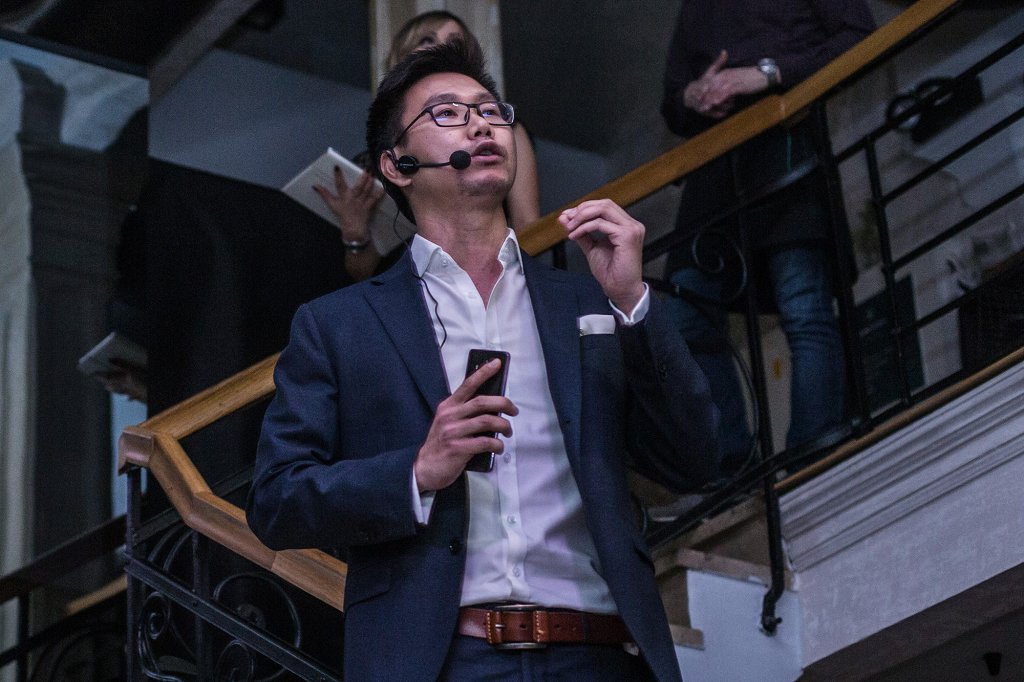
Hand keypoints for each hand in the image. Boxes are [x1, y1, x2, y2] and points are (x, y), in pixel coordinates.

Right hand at [313, 168, 383, 243]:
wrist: (353, 230)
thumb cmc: (342, 216)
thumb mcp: (332, 205)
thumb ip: (324, 194)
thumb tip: (315, 185)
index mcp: (343, 197)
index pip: (339, 185)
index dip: (337, 176)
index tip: (336, 167)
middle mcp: (352, 199)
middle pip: (358, 187)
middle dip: (362, 178)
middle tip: (366, 169)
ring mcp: (361, 203)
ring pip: (366, 191)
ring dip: (370, 182)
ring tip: (373, 174)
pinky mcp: (368, 207)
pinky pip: (374, 199)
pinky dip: (379, 194)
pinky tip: (383, 187)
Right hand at [414, 359, 517, 491]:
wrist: (424, 468)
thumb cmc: (441, 444)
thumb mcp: (447, 422)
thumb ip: (464, 412)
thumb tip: (492, 407)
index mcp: (448, 406)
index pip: (468, 385)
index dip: (483, 372)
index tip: (497, 363)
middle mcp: (450, 416)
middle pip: (482, 402)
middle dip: (503, 403)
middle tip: (513, 410)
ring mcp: (453, 432)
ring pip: (486, 421)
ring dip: (503, 425)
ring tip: (508, 431)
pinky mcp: (458, 448)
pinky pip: (485, 442)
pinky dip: (497, 444)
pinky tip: (499, 447)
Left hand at [559, 199, 645, 312]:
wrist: (620, 289)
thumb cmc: (610, 272)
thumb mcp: (592, 247)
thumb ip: (580, 232)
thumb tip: (565, 218)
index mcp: (625, 225)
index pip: (604, 206)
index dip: (584, 208)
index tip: (567, 216)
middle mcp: (631, 224)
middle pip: (605, 203)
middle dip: (582, 209)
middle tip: (567, 219)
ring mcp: (631, 229)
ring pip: (603, 209)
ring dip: (582, 216)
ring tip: (570, 228)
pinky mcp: (627, 236)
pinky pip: (600, 224)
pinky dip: (584, 228)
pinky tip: (575, 236)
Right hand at [683, 50, 727, 113]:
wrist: (689, 95)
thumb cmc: (702, 82)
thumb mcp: (709, 72)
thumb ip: (718, 63)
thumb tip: (725, 51)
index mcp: (701, 84)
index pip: (702, 86)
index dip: (705, 87)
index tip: (709, 87)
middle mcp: (700, 95)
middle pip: (705, 98)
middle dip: (712, 99)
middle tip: (720, 101)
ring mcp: (700, 104)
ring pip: (708, 106)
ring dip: (716, 108)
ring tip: (727, 107)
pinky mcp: (702, 111)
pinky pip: (709, 113)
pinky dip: (716, 114)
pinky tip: (725, 113)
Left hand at [700, 66, 771, 116]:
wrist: (764, 75)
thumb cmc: (752, 78)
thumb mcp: (737, 80)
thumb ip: (728, 84)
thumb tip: (724, 92)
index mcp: (725, 72)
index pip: (711, 82)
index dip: (704, 91)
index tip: (698, 99)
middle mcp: (726, 75)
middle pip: (711, 86)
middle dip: (704, 97)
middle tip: (697, 106)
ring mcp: (731, 79)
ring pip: (717, 90)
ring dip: (709, 100)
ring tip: (704, 108)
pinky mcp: (737, 85)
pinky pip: (726, 92)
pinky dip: (719, 98)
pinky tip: (715, 103)